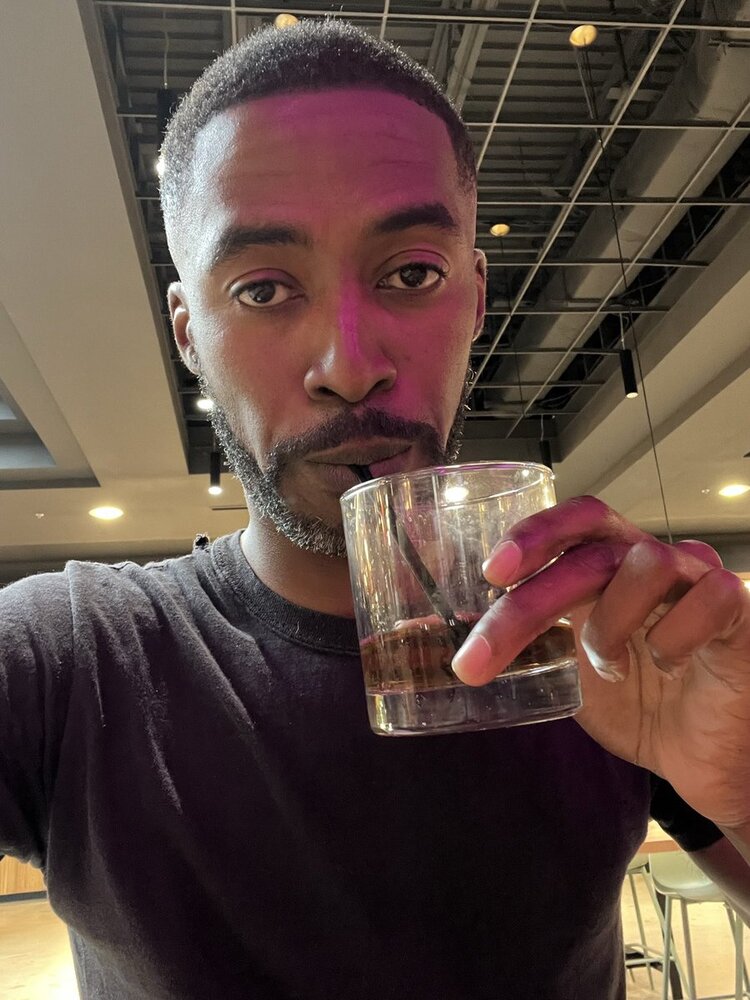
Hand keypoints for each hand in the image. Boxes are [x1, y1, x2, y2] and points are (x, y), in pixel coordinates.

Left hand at [451, 496, 749, 830]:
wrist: (707, 759)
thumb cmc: (641, 706)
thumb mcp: (571, 673)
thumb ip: (533, 644)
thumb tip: (461, 642)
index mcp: (611, 565)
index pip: (575, 522)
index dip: (533, 534)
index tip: (491, 572)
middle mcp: (652, 560)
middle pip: (590, 548)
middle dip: (532, 599)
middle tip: (488, 642)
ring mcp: (699, 578)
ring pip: (643, 565)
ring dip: (609, 625)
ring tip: (611, 667)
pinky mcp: (740, 607)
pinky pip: (705, 599)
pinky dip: (673, 638)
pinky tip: (670, 665)